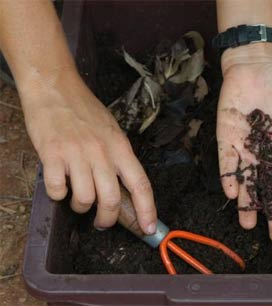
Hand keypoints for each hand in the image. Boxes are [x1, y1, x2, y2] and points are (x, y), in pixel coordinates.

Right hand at [19, 67, 156, 233]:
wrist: (56, 87)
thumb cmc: (85, 110)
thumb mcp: (112, 131)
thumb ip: (119, 158)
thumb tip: (124, 188)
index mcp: (120, 147)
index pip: (141, 184)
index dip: (147, 210)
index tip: (150, 229)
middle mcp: (102, 152)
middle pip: (111, 199)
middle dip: (107, 219)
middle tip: (102, 222)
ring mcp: (77, 153)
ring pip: (84, 199)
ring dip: (80, 207)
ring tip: (77, 199)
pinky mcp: (52, 154)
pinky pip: (57, 189)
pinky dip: (58, 195)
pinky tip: (59, 185)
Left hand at [217, 43, 271, 242]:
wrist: (257, 67)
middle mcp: (267, 152)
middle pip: (271, 188)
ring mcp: (246, 146)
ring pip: (247, 180)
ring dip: (248, 202)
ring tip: (248, 224)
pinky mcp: (228, 136)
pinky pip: (228, 160)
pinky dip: (229, 175)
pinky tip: (231, 193)